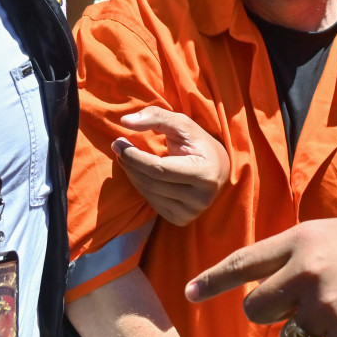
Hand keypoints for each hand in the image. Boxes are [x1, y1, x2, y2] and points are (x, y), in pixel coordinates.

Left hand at [114, 107, 229, 225]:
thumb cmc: (198, 143)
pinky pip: (152, 203)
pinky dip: (141, 186)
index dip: (135, 156)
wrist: (218, 170)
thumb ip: (156, 116)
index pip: (159, 168)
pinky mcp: (181, 219)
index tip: (118, 142)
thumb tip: (125, 121)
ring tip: (127, 158)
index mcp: (205, 174)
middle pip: (151, 182)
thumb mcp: (182, 124)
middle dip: (130, 163)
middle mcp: (201, 198)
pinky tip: (141, 173)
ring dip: (133, 174)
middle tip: (118, 147)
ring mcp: (191, 212)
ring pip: (149, 193)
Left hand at [185, 213, 336, 336]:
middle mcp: (305, 272)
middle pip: (257, 310)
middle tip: (302, 305)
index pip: (243, 263)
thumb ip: (294, 257)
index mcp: (300, 241)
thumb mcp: (331, 235)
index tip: (189, 294)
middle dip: (272, 314)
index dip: (212, 281)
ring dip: (314, 330)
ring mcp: (326, 305)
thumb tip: (260, 289)